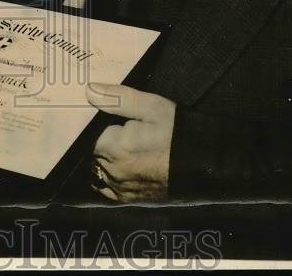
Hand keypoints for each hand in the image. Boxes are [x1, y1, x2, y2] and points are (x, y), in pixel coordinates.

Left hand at [86, 83, 175, 201]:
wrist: (206, 165)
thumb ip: (117, 99)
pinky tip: (120, 165)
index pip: (84, 135)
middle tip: (110, 127)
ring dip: (102, 159)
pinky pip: (108, 188)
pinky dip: (109, 177)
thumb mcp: (151, 107)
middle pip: (91, 153)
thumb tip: (89, 91)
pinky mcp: (131, 199)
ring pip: (98, 171)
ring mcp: (121, 189)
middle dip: (97, 140)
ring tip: (118, 145)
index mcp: (114, 148)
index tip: (94, 115)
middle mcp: (113, 172)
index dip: (88, 124)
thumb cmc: (178, 132)